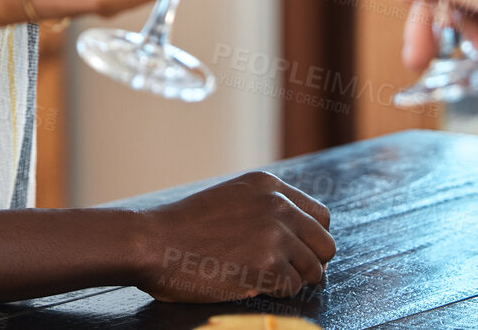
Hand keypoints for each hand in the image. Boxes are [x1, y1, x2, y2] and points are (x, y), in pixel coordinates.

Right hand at [133, 171, 334, 300]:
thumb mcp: (230, 198)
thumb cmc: (183, 227)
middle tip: (285, 274)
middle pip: (325, 243)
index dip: (310, 240)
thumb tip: (299, 237)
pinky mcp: (269, 264)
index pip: (320, 216)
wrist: (152, 242)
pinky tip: (249, 283)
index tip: (295, 254)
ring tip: (262, 279)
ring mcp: (275, 234)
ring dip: (293, 280)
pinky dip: (276, 293)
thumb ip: (263, 207)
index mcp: (268, 185)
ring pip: (315, 268)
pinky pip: (293, 288)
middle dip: (311, 262)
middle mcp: (277, 205)